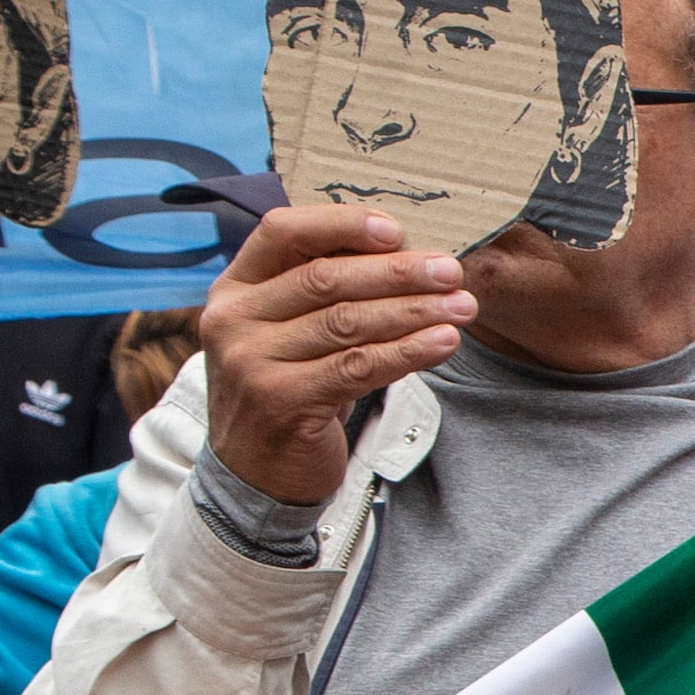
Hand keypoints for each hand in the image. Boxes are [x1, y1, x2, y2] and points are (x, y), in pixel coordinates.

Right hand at [196, 204, 481, 504]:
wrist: (256, 470)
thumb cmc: (291, 387)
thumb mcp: (292, 332)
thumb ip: (325, 293)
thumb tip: (408, 254)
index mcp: (235, 287)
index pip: (282, 232)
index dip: (341, 224)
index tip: (397, 229)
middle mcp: (232, 318)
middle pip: (325, 279)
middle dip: (397, 272)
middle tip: (451, 271)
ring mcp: (251, 360)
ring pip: (347, 323)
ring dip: (414, 312)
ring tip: (461, 307)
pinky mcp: (281, 400)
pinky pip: (357, 366)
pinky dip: (407, 352)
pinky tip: (444, 342)